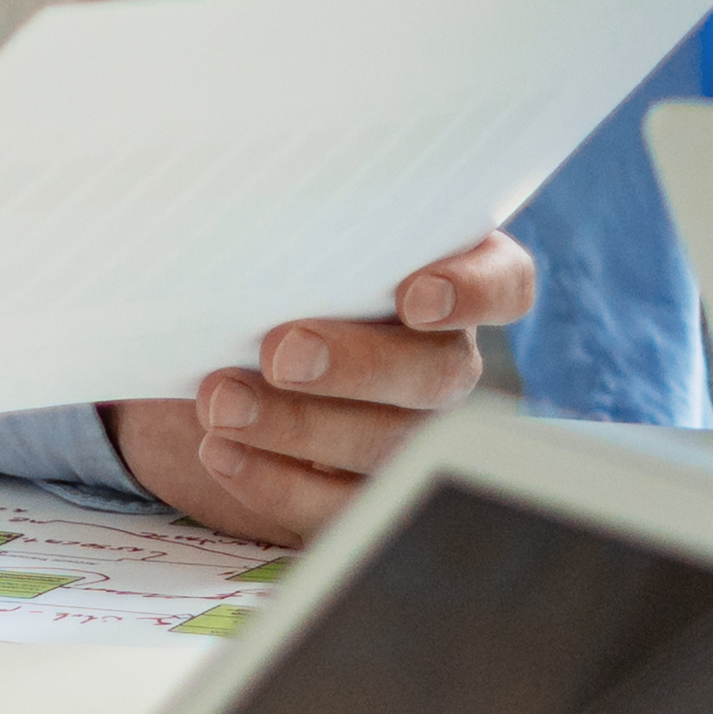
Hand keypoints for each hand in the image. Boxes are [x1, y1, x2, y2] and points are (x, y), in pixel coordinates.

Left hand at [107, 238, 539, 544]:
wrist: (208, 359)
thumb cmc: (256, 278)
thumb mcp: (273, 241)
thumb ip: (286, 228)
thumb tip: (239, 207)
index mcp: (445, 278)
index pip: (504, 284)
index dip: (474, 293)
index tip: (414, 297)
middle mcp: (442, 358)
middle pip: (438, 373)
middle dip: (358, 367)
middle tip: (280, 354)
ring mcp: (408, 434)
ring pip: (387, 447)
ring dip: (298, 427)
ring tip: (222, 405)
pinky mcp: (360, 494)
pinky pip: (338, 506)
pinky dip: (276, 483)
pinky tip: (223, 453)